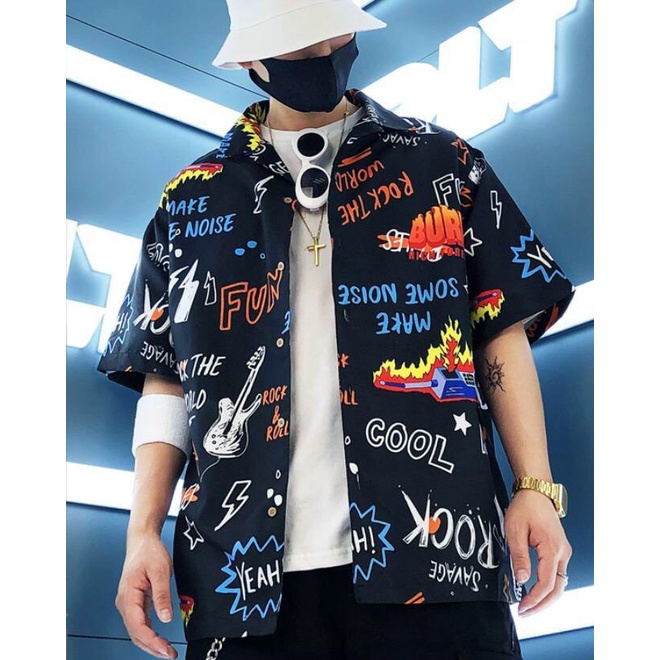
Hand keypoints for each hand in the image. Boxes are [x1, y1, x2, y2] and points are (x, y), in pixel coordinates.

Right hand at [115, 531, 177, 657]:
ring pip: (136, 630)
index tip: (165, 649)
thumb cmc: (149, 552)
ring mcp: (128, 603)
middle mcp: (125, 602)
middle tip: (169, 654)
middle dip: (151, 647)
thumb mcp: (160, 570)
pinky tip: (159, 639)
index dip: (151, 641)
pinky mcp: (134, 602)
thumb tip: (165, 618)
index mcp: (128, 595)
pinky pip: (139, 622)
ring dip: (150, 643)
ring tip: (166, 651)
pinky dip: (149, 633)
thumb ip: (162, 595)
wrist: (142, 540)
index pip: (137, 626)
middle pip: (135, 633)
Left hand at [504, 488, 571, 616]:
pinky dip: (548, 587)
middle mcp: (562, 552)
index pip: (546, 583)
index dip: (534, 599)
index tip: (522, 607)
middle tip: (525, 613)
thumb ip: (519, 556)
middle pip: (557, 589)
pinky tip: (536, 591)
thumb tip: (522, 579)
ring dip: (546, 598)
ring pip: (559, 583)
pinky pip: (557, 574)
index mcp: (552, 548)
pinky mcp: (560, 550)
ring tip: (529, 606)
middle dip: (542, 605)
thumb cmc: (525, 507)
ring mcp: (563, 551)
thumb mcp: (515, 530)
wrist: (536, 492)